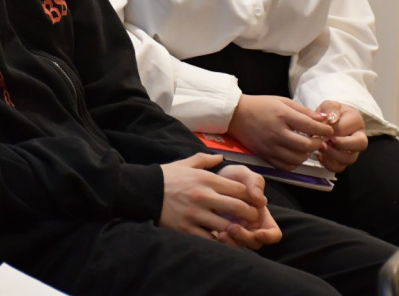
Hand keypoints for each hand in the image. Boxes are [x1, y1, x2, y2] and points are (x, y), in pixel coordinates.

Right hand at [159, 153, 279, 248]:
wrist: (143, 191)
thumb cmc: (167, 177)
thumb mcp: (185, 163)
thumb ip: (205, 159)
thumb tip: (221, 157)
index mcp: (206, 179)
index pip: (239, 188)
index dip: (251, 196)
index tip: (254, 201)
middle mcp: (204, 196)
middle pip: (238, 208)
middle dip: (250, 214)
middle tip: (252, 218)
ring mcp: (196, 214)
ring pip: (227, 226)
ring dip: (236, 230)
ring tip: (240, 230)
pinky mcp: (187, 229)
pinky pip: (210, 239)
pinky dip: (218, 241)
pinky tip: (221, 238)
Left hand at [212, 164, 282, 249]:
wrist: (209, 178)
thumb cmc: (231, 177)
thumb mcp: (243, 174)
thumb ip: (255, 182)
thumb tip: (261, 200)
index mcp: (262, 216)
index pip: (274, 234)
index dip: (269, 237)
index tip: (259, 233)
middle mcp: (251, 227)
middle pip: (255, 243)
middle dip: (245, 238)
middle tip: (232, 228)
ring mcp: (237, 232)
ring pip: (240, 246)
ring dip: (232, 242)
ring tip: (221, 233)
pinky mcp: (222, 233)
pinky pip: (225, 244)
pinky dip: (222, 242)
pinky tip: (214, 234)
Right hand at [228, 94, 333, 170]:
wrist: (235, 114)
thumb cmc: (260, 106)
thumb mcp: (283, 101)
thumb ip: (304, 111)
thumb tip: (323, 120)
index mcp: (282, 115)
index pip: (310, 126)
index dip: (324, 130)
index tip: (328, 130)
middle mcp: (276, 132)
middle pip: (306, 145)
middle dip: (317, 143)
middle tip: (318, 139)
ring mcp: (270, 146)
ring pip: (297, 159)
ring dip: (306, 154)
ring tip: (306, 146)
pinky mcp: (265, 155)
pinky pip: (285, 166)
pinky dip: (294, 163)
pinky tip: (295, 154)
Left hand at [315, 101, 366, 172]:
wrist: (327, 121)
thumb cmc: (329, 113)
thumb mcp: (329, 105)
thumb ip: (331, 109)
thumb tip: (332, 119)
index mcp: (356, 121)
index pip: (348, 128)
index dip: (333, 131)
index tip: (320, 131)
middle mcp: (359, 136)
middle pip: (360, 144)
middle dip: (341, 145)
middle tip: (325, 142)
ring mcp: (353, 150)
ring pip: (350, 159)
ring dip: (334, 156)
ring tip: (320, 149)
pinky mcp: (344, 160)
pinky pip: (340, 167)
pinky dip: (329, 164)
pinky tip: (320, 156)